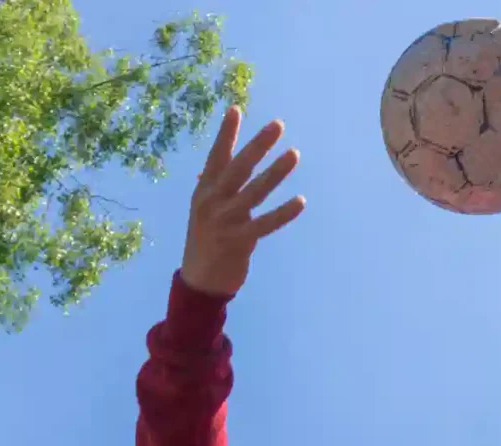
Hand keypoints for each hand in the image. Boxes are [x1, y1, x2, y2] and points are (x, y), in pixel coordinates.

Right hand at [180, 106, 305, 295]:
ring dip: (276, 172)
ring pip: (254, 191)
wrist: (200, 281)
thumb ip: (213, 188)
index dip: (226, 133)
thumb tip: (213, 165)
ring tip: (294, 154)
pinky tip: (301, 201)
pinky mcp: (239, 241)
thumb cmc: (206, 240)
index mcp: (204, 191)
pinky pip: (265, 223)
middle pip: (238, 167)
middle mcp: (212, 202)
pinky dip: (283, 213)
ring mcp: (224, 221)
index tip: (235, 108)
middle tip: (278, 125)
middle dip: (258, 145)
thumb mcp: (204, 210)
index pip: (216, 156)